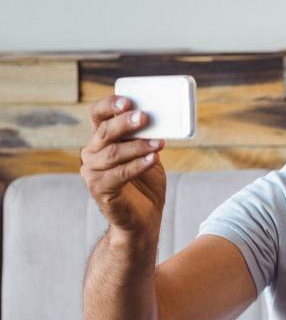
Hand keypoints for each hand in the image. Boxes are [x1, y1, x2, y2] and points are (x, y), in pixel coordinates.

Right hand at [80, 96, 166, 240]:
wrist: (143, 218)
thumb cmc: (145, 184)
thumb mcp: (148, 154)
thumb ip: (148, 138)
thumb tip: (160, 119)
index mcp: (101, 140)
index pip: (98, 115)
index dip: (109, 105)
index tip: (127, 100)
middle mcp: (91, 153)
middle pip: (105, 132)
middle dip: (126, 123)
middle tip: (145, 117)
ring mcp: (92, 172)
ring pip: (114, 153)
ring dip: (138, 146)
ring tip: (160, 143)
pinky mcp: (99, 189)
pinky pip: (119, 174)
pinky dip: (137, 165)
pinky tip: (152, 159)